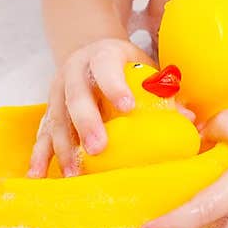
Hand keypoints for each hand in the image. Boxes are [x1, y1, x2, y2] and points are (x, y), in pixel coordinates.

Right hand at [27, 37, 194, 177]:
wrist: (89, 53)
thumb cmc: (125, 66)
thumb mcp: (144, 68)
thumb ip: (163, 91)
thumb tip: (189, 120)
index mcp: (102, 56)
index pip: (106, 68)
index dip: (115, 86)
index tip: (127, 107)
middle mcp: (74, 72)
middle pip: (76, 96)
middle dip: (87, 123)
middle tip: (99, 148)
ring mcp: (57, 93)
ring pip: (56, 118)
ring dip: (63, 147)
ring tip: (74, 173)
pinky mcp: (49, 112)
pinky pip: (41, 134)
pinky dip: (40, 155)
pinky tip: (38, 175)